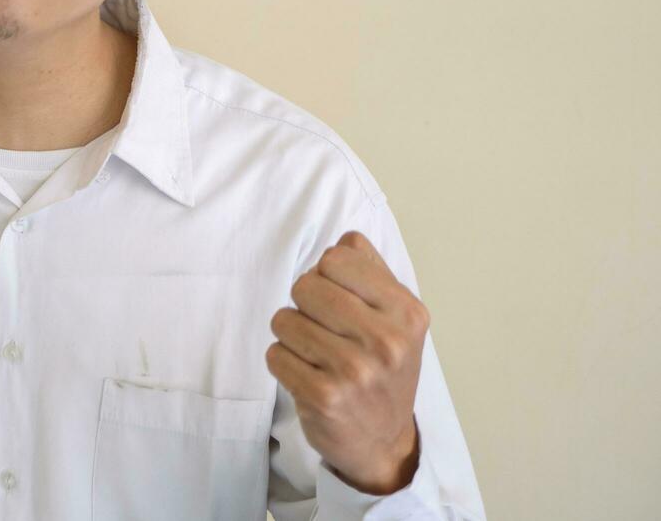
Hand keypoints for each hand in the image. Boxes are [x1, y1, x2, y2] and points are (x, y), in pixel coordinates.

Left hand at [266, 230, 427, 493]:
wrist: (383, 441)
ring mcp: (356, 371)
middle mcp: (386, 340)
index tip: (338, 300)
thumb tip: (345, 239)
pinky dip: (283, 362)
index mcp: (406, 311)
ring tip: (316, 355)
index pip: (336, 258)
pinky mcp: (324, 397)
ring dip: (291, 335)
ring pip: (284, 318)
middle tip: (324, 330)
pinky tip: (308, 376)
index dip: (325, 275)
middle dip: (304, 304)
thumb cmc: (383, 368)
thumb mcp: (396, 317)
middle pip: (305, 284)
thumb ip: (371, 270)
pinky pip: (275, 354)